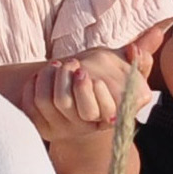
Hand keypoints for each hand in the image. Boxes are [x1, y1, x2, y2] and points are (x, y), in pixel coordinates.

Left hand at [20, 52, 140, 173]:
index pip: (98, 110)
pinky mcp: (42, 127)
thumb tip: (142, 45)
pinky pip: (30, 106)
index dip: (89, 88)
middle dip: (65, 77)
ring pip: (45, 101)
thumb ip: (140, 60)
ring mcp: (60, 129)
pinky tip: (43, 75)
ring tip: (57, 65)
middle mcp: (83, 127)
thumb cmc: (109, 85)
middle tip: (72, 63)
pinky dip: (33, 85)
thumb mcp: (129, 74)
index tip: (85, 70)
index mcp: (107, 117)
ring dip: (48, 76)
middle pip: (65, 103)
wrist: (82, 105)